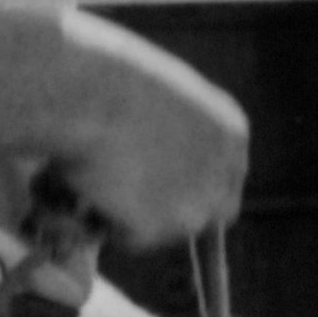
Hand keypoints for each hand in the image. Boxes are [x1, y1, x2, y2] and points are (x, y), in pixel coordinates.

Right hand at [41, 13, 250, 244]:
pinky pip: (127, 239)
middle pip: (209, 215)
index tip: (165, 187)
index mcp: (231, 133)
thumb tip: (158, 154)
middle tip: (131, 200)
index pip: (228, 179)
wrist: (86, 93)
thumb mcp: (165, 95)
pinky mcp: (156, 230)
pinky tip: (91, 189)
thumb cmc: (111, 76)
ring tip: (98, 179)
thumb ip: (179, 129)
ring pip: (164, 231)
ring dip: (135, 216)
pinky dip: (107, 223)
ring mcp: (193, 206)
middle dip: (172, 212)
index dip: (195, 186)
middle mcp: (222, 174)